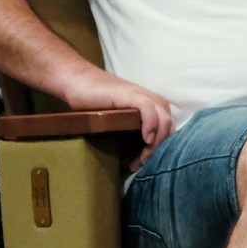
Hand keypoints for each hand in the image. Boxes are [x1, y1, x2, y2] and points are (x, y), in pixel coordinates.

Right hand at [58, 68, 173, 169]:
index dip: (159, 151)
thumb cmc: (97, 103)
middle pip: (169, 130)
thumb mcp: (120, 120)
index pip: (169, 132)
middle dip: (156, 152)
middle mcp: (154, 101)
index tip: (141, 164)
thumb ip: (133, 132)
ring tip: (139, 159)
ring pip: (164, 122)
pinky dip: (151, 125)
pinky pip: (149, 110)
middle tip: (138, 165)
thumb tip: (136, 159)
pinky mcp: (131, 94)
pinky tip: (146, 139)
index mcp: (155, 107)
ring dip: (154, 145)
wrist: (78, 81)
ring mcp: (143, 96)